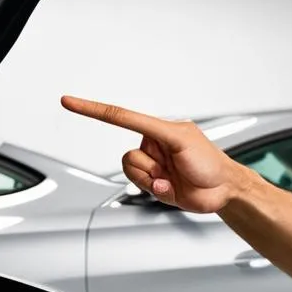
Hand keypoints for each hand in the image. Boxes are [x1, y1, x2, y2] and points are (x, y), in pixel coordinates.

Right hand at [61, 96, 244, 213]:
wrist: (222, 190)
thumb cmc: (210, 161)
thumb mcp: (182, 139)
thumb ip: (155, 134)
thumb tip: (137, 140)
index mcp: (158, 129)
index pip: (120, 117)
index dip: (93, 110)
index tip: (69, 102)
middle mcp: (153, 146)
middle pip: (128, 157)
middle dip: (148, 167)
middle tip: (172, 167)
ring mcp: (154, 166)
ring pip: (131, 173)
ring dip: (151, 179)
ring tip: (172, 178)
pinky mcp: (155, 183)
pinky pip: (140, 186)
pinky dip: (155, 189)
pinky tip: (172, 187)